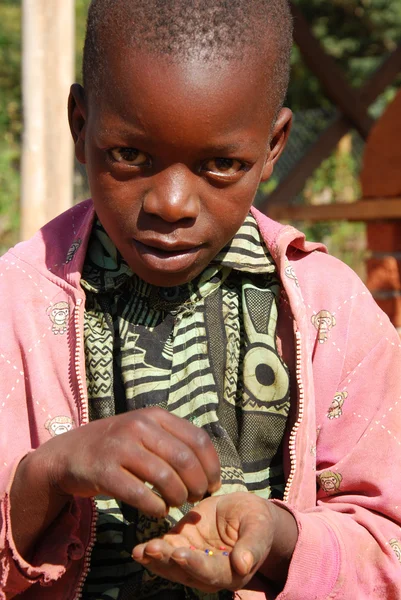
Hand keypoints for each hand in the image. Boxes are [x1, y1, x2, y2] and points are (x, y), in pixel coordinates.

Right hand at [40, 407, 220, 516]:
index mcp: (154, 416)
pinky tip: (158, 510)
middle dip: (197, 484)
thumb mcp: (144, 431)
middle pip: (184, 459)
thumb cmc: (116, 446)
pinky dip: (155, 507)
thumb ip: (173, 441)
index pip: (198, 439)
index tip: (213, 483)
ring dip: (177, 497)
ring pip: (165, 477)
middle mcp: (139, 427)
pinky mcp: (104, 471)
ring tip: (176, 503)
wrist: (69, 453)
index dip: (212, 466)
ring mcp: (120, 448)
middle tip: (196, 497)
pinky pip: (140, 494)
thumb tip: (209, 468)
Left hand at [132, 492, 278, 592]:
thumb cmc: (257, 522)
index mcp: (232, 573)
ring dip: (156, 559)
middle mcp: (209, 573)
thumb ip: (252, 547)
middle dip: (169, 562)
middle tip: (154, 549)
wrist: (246, 513)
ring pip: (172, 566)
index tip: (182, 554)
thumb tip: (244, 564)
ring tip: (142, 551)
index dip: (196, 565)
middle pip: (186, 572)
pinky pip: (166, 551)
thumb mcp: (259, 529)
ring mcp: (193, 561)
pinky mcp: (182, 545)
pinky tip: (138, 549)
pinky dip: (151, 552)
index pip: (212, 572)